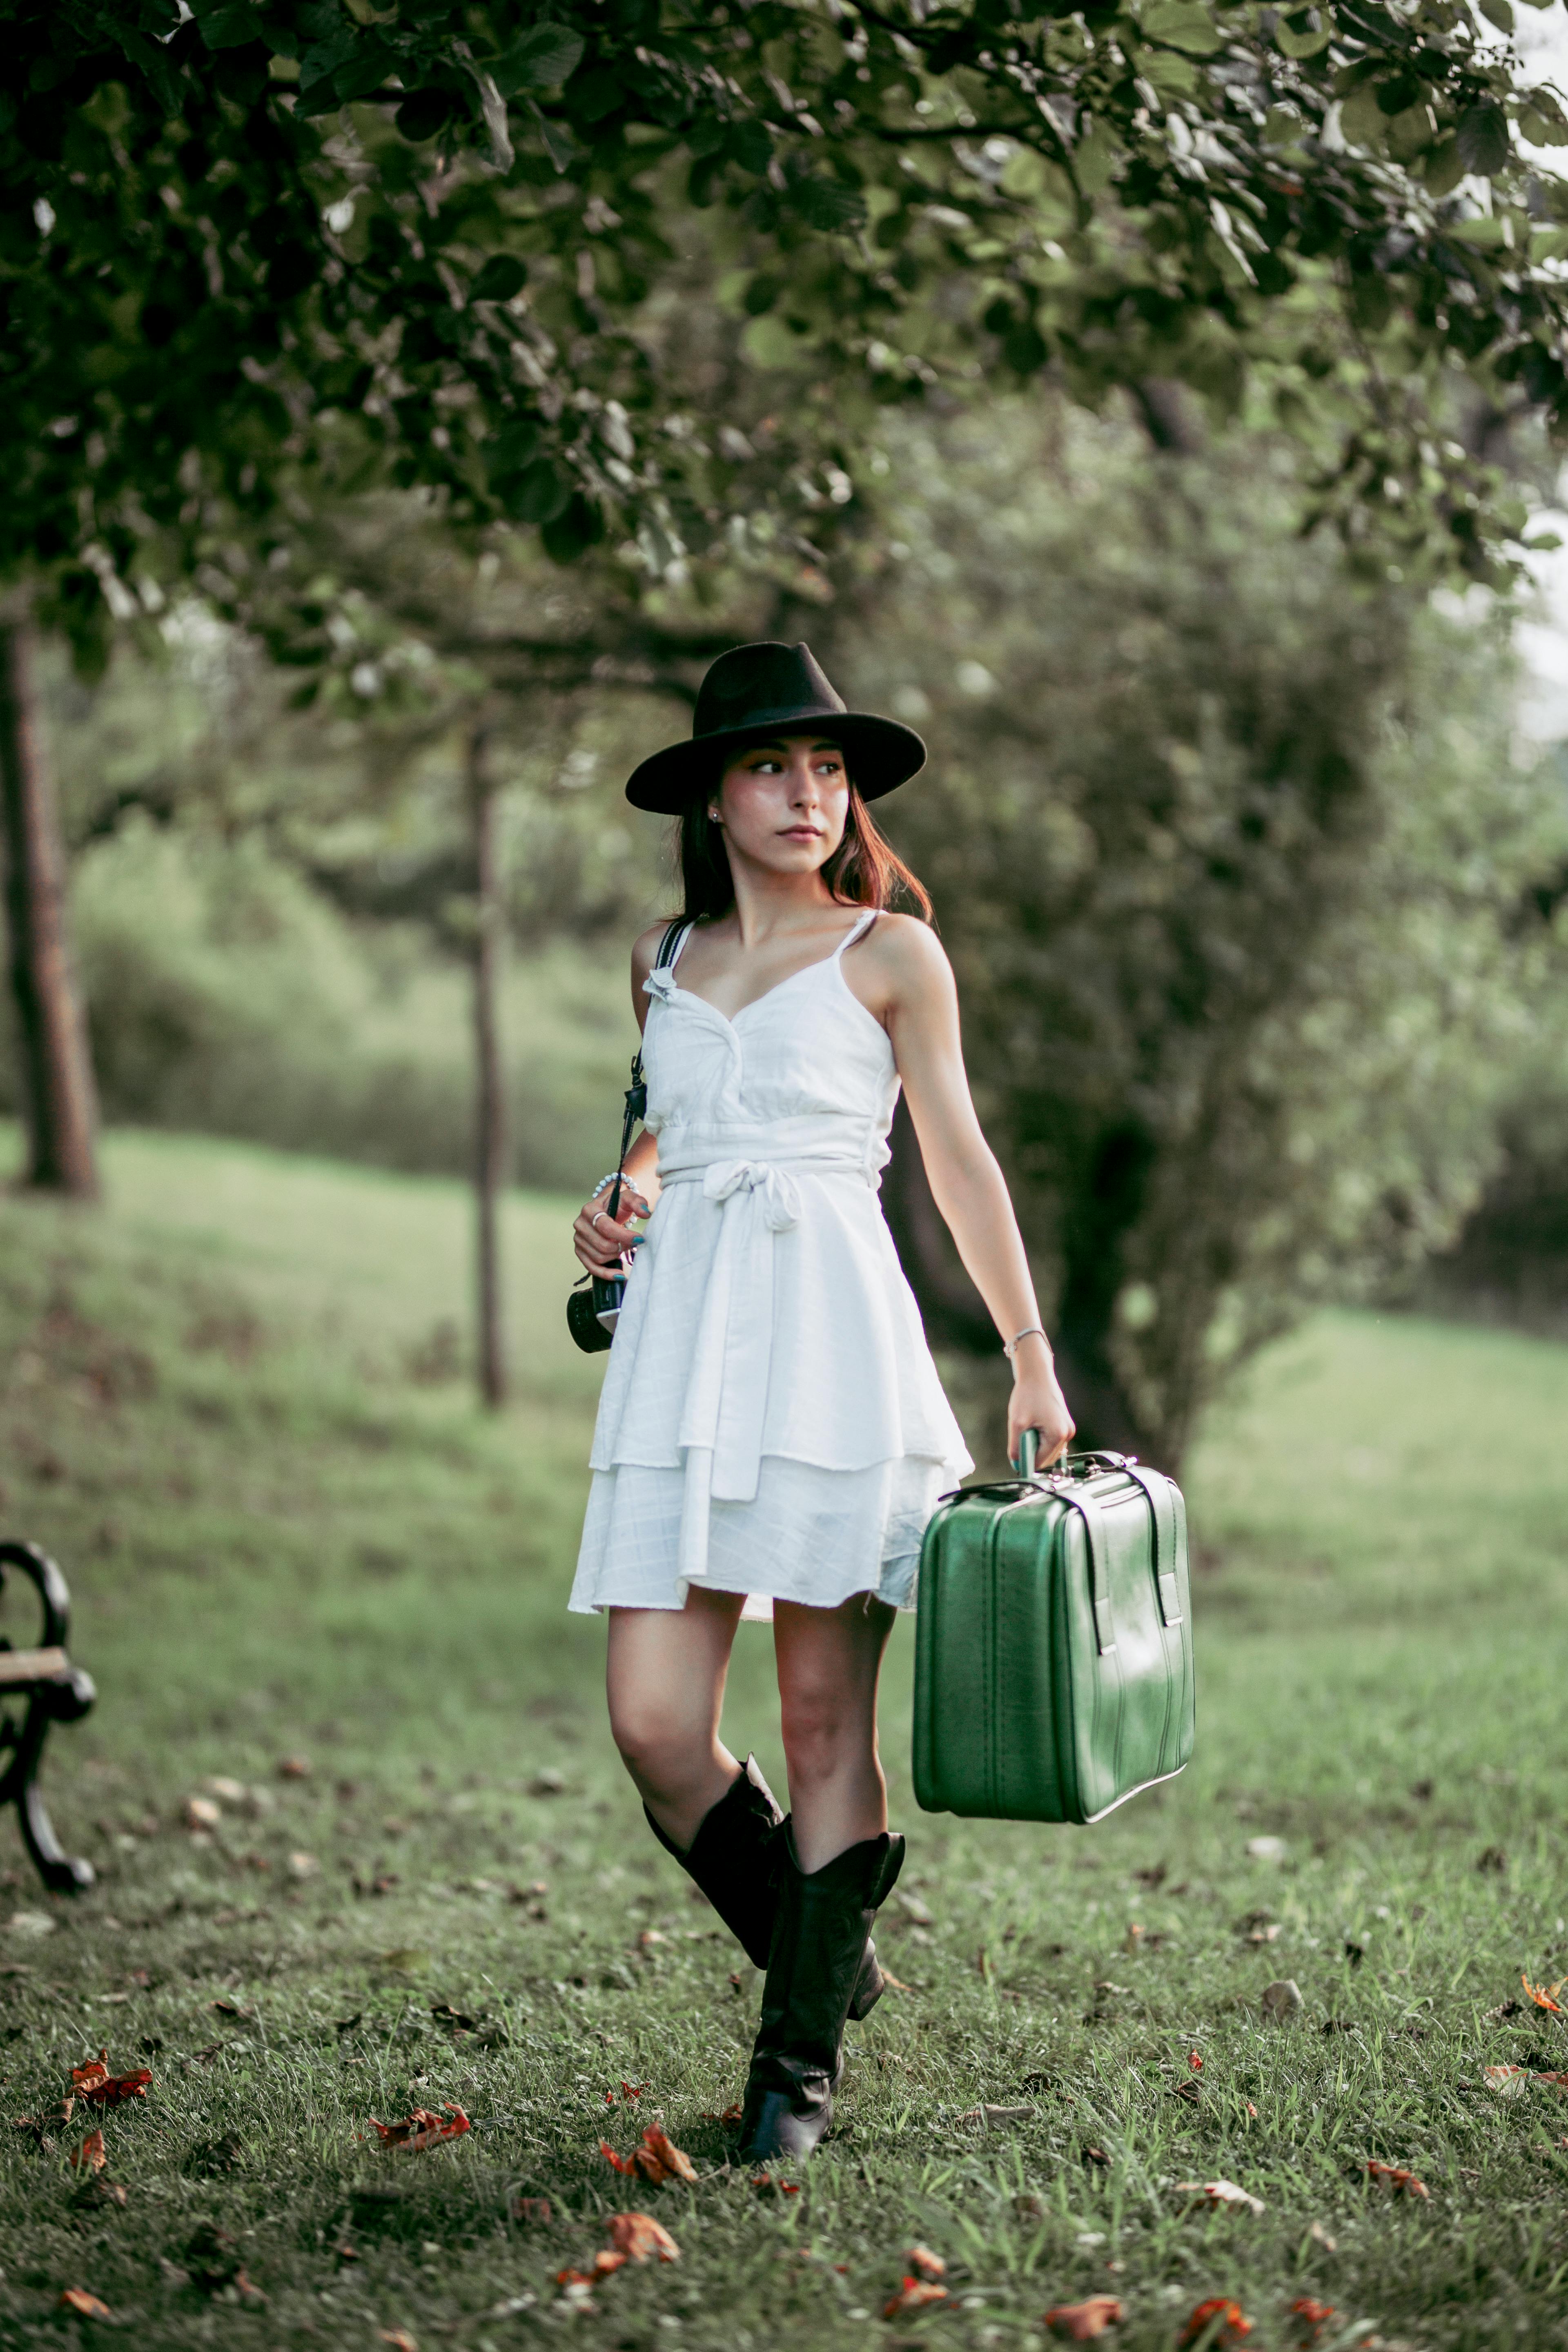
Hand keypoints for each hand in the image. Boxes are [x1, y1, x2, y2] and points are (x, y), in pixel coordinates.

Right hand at [573, 1185, 649, 1273]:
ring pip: (599, 1257)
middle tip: (633, 1243)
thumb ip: (638, 1202)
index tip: (640, 1239)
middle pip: (602, 1245)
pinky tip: (619, 1275)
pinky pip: (591, 1268)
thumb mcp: (628, 1198)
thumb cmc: (618, 1205)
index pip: (605, 1227)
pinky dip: (606, 1274)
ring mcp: (578, 1239)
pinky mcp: (580, 1252)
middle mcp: (580, 1224)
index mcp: (590, 1210)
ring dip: (615, 1256)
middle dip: (621, 1247)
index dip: (624, 1236)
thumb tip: (646, 1213)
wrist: (608, 1210)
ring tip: (624, 1248)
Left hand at [1006, 1333, 1074, 1469]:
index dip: (1026, 1461)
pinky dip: (1040, 1437)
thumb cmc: (1028, 1395)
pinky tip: (1034, 1424)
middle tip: (1022, 1434)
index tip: (1016, 1457)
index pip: (1041, 1461)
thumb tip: (1017, 1465)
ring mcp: (1068, 1428)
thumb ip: (1017, 1448)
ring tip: (1028, 1426)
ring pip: (1049, 1449)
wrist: (1036, 1375)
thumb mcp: (1017, 1424)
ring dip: (1036, 1444)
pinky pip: (1051, 1440)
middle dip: (1032, 1451)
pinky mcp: (1064, 1424)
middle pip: (1047, 1457)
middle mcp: (1067, 1433)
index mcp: (1058, 1434)